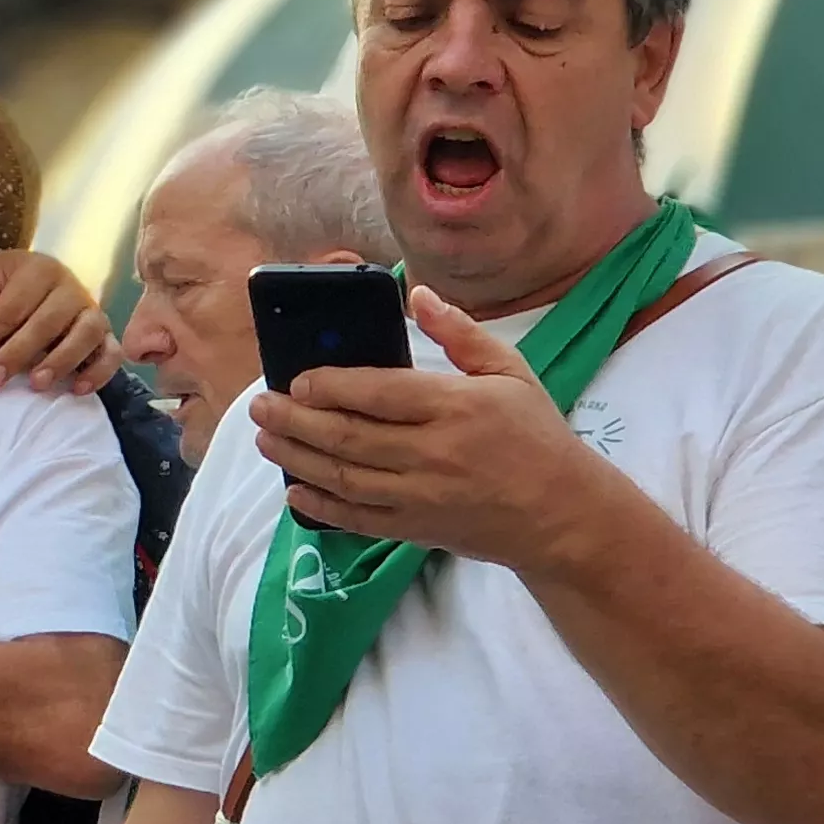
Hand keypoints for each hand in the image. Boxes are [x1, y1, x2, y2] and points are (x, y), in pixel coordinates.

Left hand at [0, 249, 117, 393]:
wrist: (52, 284)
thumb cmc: (16, 283)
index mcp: (40, 270)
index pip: (12, 305)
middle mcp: (70, 289)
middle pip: (47, 322)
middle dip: (18, 353)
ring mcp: (92, 313)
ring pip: (84, 336)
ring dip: (60, 361)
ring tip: (36, 384)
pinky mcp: (107, 336)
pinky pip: (111, 354)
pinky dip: (98, 372)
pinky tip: (77, 389)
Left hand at [246, 285, 620, 568]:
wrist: (563, 515)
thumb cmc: (536, 437)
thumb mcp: (510, 373)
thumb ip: (460, 334)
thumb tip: (417, 295)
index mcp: (457, 407)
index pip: (379, 393)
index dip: (330, 385)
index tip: (298, 379)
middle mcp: (434, 453)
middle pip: (348, 435)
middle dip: (295, 420)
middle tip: (260, 406)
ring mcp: (421, 495)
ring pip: (343, 477)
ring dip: (296, 457)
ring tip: (264, 439)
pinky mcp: (415, 528)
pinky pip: (356, 518)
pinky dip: (320, 506)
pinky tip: (294, 489)